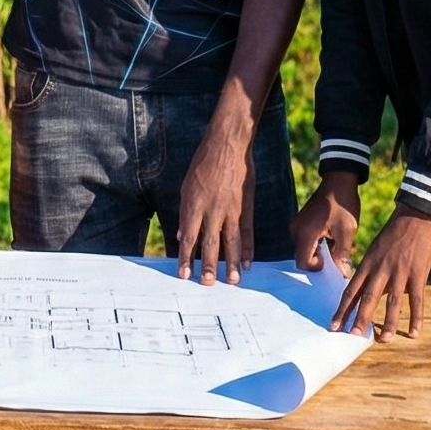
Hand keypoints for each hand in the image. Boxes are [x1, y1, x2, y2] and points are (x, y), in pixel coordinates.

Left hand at [176, 115, 253, 283]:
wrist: (227, 144)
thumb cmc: (203, 164)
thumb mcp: (186, 187)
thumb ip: (185, 214)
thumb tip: (183, 237)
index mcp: (193, 206)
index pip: (188, 238)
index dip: (185, 258)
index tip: (183, 275)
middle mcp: (211, 211)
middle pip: (209, 244)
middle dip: (208, 266)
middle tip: (207, 284)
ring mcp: (230, 210)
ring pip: (230, 242)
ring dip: (231, 264)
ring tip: (232, 281)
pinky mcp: (245, 206)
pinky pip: (246, 232)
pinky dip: (248, 248)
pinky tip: (248, 262)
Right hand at [293, 172, 363, 271]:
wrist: (338, 180)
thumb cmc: (343, 204)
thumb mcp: (347, 231)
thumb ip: (342, 255)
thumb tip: (343, 274)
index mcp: (305, 233)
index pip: (303, 262)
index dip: (316, 268)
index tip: (331, 261)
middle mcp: (296, 229)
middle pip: (302, 257)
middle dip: (318, 260)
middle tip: (335, 254)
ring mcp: (296, 224)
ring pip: (303, 249)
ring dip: (318, 251)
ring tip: (334, 243)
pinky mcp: (300, 221)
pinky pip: (304, 239)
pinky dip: (315, 243)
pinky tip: (329, 236)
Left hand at [332, 208, 430, 338]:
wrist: (416, 215)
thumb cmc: (395, 233)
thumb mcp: (376, 250)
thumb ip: (373, 271)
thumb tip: (370, 293)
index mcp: (368, 264)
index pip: (351, 291)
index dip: (342, 309)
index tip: (334, 325)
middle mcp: (381, 269)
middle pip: (367, 298)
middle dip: (358, 319)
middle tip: (351, 336)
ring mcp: (400, 272)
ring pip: (392, 303)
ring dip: (388, 323)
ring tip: (383, 340)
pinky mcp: (418, 273)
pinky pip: (417, 300)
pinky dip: (416, 318)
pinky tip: (414, 333)